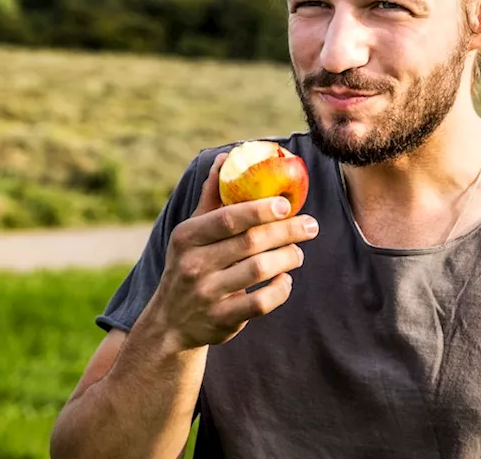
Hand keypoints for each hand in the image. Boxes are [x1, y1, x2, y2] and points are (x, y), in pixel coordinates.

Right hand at [154, 152, 318, 349]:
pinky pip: (260, 303)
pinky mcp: (221, 319)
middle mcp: (194, 264)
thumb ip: (211, 196)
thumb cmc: (188, 265)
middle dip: (286, 231)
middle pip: (250, 242)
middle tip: (311, 226)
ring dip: (287, 258)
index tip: (287, 204)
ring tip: (298, 253)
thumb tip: (226, 157)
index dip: (260, 209)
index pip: (228, 218)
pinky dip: (279, 290)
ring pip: (258, 270)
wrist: (170, 322)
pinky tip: (285, 280)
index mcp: (188, 237)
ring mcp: (206, 294)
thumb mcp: (191, 232)